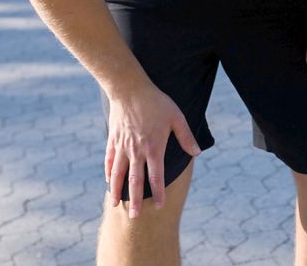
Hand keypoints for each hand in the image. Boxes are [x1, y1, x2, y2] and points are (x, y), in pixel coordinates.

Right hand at [104, 82, 200, 217]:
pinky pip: (110, 161)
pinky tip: (109, 182)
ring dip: (117, 191)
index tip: (158, 206)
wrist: (130, 89)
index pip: (156, 176)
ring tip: (116, 206)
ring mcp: (122, 146)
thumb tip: (197, 152)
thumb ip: (186, 136)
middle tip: (134, 217)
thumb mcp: (177, 117)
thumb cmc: (156, 102)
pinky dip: (109, 173)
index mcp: (154, 147)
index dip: (158, 192)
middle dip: (135, 200)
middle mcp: (136, 151)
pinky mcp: (113, 140)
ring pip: (118, 174)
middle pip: (135, 180)